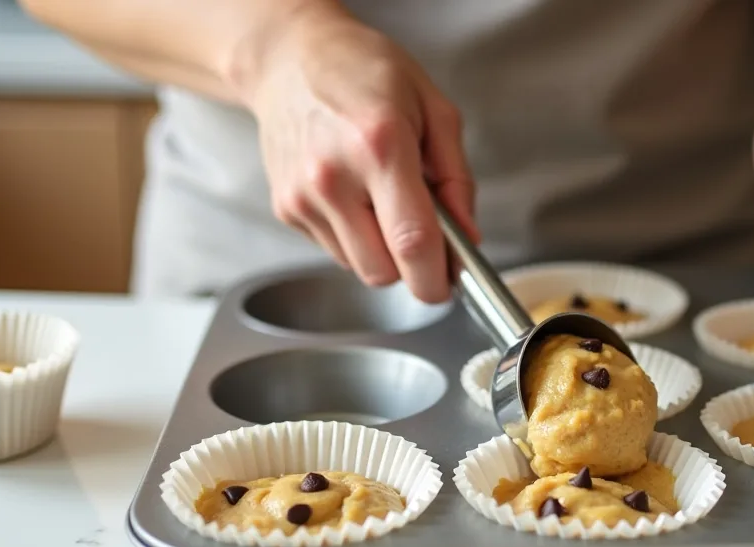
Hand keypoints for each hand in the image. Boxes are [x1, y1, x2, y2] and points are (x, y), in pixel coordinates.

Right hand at [240, 5, 475, 302]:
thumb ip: (457, 179)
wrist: (289, 59)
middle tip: (423, 234)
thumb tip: (467, 238)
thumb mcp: (434, 109)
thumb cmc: (364, 73)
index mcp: (380, 145)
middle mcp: (334, 175)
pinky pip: (335, 251)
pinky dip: (354, 238)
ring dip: (382, 251)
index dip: (437, 276)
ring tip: (382, 200)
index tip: (450, 280)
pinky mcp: (285, 208)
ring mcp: (303, 196)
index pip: (412, 241)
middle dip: (412, 267)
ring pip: (359, 267)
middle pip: (383, 271)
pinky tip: (355, 196)